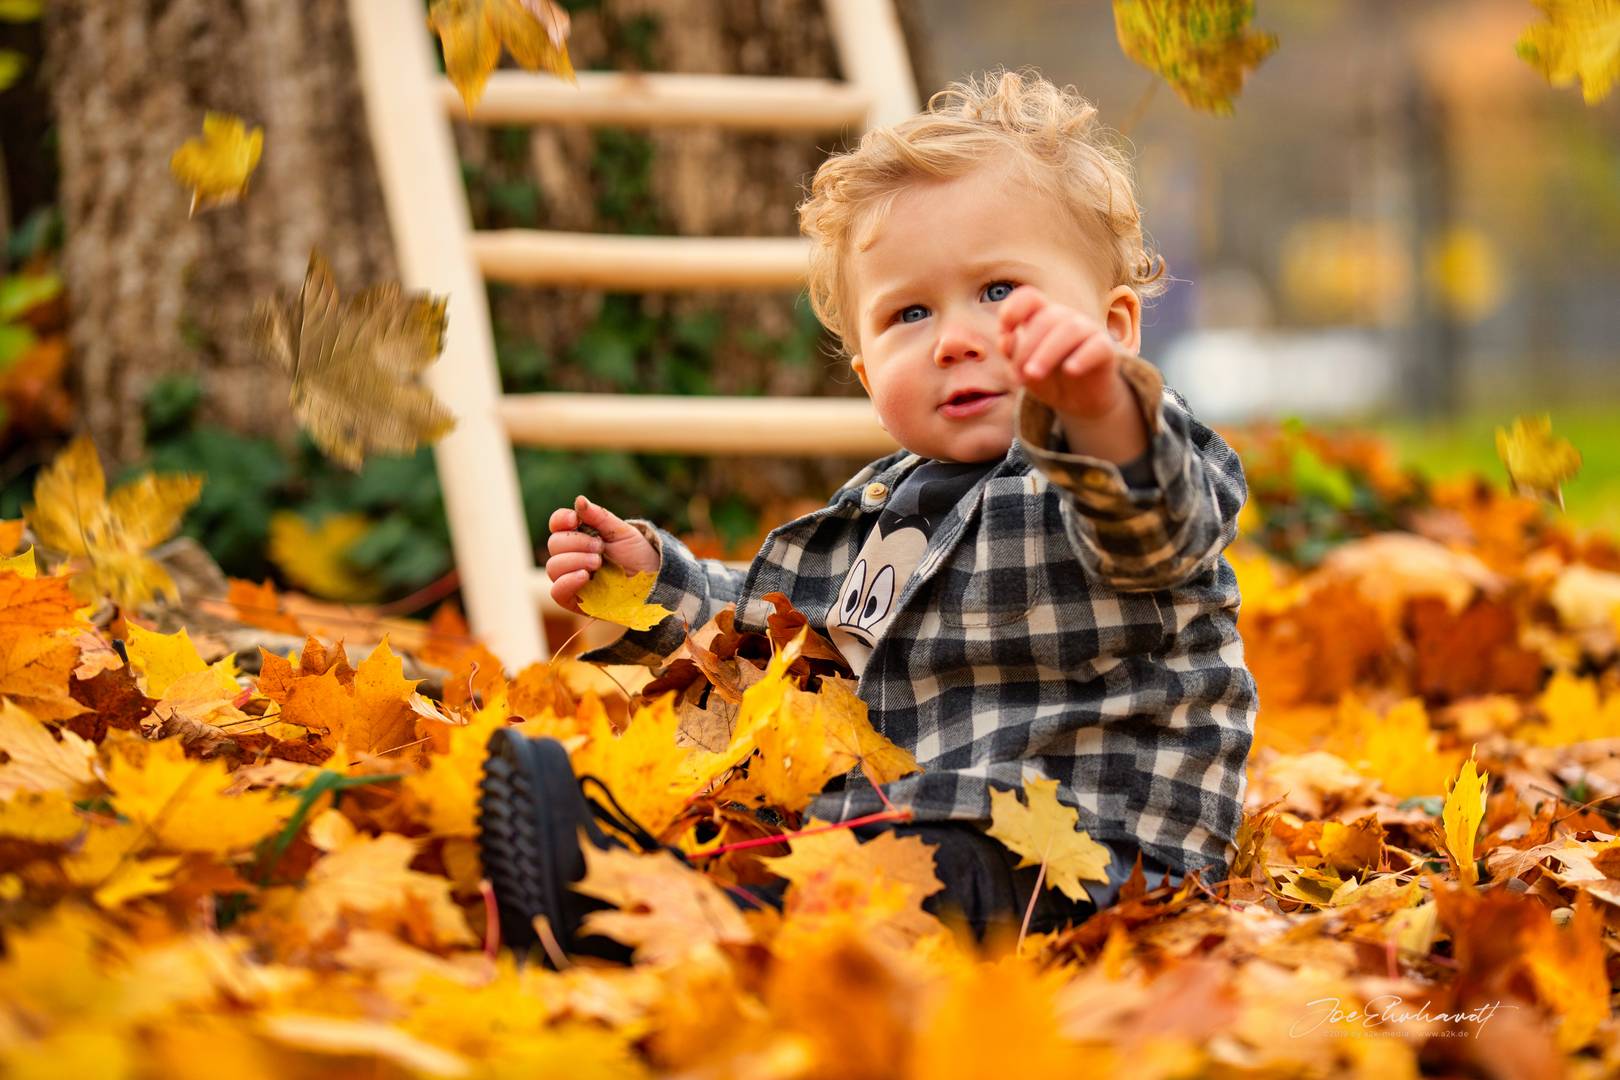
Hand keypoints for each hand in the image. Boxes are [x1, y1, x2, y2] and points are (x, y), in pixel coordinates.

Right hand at [545, 495, 659, 615]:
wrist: (653, 582)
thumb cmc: (637, 555)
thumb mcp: (622, 532)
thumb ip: (599, 517)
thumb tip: (579, 500)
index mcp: (579, 536)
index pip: (557, 525)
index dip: (560, 520)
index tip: (573, 520)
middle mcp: (571, 556)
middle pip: (554, 544)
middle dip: (577, 542)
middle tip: (600, 547)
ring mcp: (571, 578)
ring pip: (553, 566)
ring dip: (575, 560)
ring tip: (598, 562)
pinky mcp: (574, 600)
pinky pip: (557, 592)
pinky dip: (567, 581)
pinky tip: (585, 576)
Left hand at [996, 285, 1131, 421]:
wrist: (1080, 402)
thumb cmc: (1049, 379)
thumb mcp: (1025, 371)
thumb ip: (1014, 355)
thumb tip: (1006, 341)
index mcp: (1042, 318)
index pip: (1029, 297)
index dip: (1014, 308)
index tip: (1004, 331)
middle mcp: (1065, 318)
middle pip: (1047, 317)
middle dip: (1027, 346)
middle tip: (1019, 376)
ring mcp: (1088, 331)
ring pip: (1070, 329)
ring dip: (1047, 352)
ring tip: (1033, 375)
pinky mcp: (1106, 349)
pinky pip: (1097, 346)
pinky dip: (1082, 357)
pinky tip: (1070, 371)